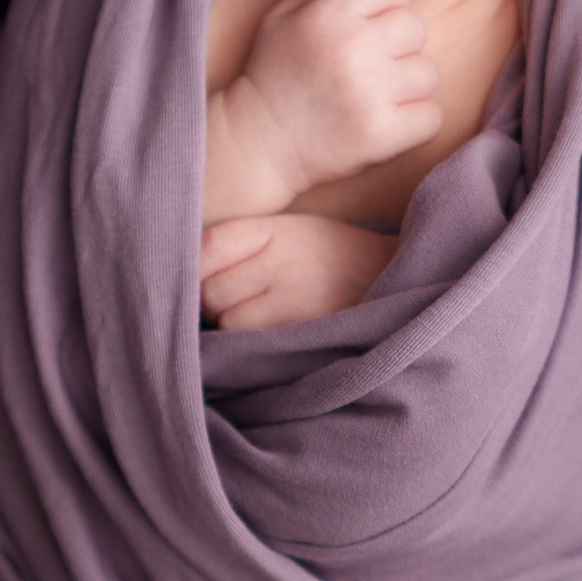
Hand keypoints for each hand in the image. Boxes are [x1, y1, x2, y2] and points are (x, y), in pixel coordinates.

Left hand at [199, 212, 396, 330]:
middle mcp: (283, 263)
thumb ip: (241, 244)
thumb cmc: (331, 257)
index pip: (206, 247)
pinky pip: (255, 349)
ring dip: (235, 330)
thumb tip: (182, 270)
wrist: (399, 280)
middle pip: (210, 292)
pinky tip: (271, 338)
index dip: (197, 268)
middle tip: (237, 303)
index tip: (204, 277)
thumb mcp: (292, 230)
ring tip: (260, 321)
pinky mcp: (306, 337)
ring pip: (230, 325)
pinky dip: (254, 349)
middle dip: (214, 303)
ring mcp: (296, 303)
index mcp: (276, 231)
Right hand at [205, 0, 439, 216]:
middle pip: (415, 27)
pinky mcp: (382, 134)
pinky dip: (416, 122)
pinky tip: (388, 122)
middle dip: (398, 46)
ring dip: (408, 86)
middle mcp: (352, 48)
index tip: (373, 23)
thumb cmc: (275, 74)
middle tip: (370, 67)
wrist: (259, 143)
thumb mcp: (282, 17)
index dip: (388, 2)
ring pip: (427, 73)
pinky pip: (432, 117)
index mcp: (327, 15)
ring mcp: (369, 94)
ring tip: (376, 97)